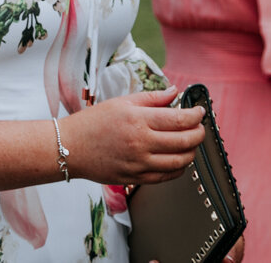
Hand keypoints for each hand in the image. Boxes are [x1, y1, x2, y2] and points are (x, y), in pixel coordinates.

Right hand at [60, 91, 208, 185]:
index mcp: (138, 120)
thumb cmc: (93, 122)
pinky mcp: (136, 178)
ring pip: (180, 162)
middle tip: (200, 127)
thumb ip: (151, 98)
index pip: (179, 119)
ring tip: (191, 143)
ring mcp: (139, 163)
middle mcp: (141, 143)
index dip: (195, 116)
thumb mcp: (122, 102)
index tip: (200, 112)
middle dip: (199, 133)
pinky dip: (179, 168)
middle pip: (184, 141)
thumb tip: (174, 92)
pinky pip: (167, 176)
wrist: (70, 147)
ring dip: (192, 152)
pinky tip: (178, 159)